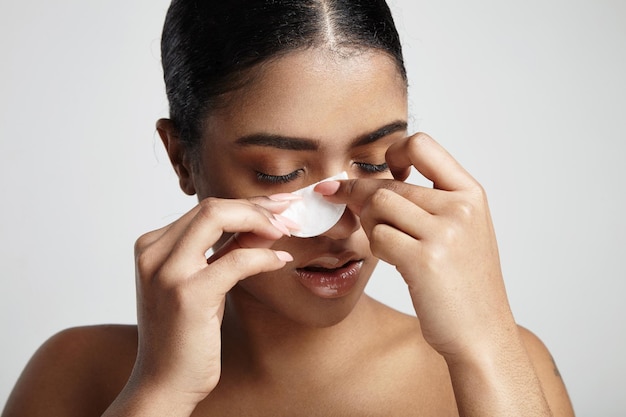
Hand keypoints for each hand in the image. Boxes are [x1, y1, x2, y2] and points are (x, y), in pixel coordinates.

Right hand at [127, 196, 294, 407]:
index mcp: (152, 246)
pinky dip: (263, 256)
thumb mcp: (201, 284)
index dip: (246, 205)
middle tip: (288, 215)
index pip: (204, 209)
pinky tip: (281, 260)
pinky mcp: (188, 293)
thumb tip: (260, 225)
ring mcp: (167, 271)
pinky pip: (236, 259)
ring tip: (286, 231)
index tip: (276, 209)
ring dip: (260, 221)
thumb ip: (221, 252)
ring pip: (217, 217)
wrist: (164, 383)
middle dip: (256, 206)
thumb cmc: (184, 335)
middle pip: (211, 206)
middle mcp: (153, 252)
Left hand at [316, 133, 515, 358]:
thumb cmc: (464, 282)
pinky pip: (377, 237)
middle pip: (388, 184)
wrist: (481, 332)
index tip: (388, 172)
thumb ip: (430, 200)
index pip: (421, 145)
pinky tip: (394, 260)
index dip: (394, 153)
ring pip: (377, 206)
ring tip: (387, 242)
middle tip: (349, 208)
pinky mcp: (423, 260)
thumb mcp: (462, 230)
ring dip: (369, 224)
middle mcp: (460, 208)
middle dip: (360, 197)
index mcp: (471, 194)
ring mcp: (444, 233)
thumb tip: (370, 180)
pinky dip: (376, 249)